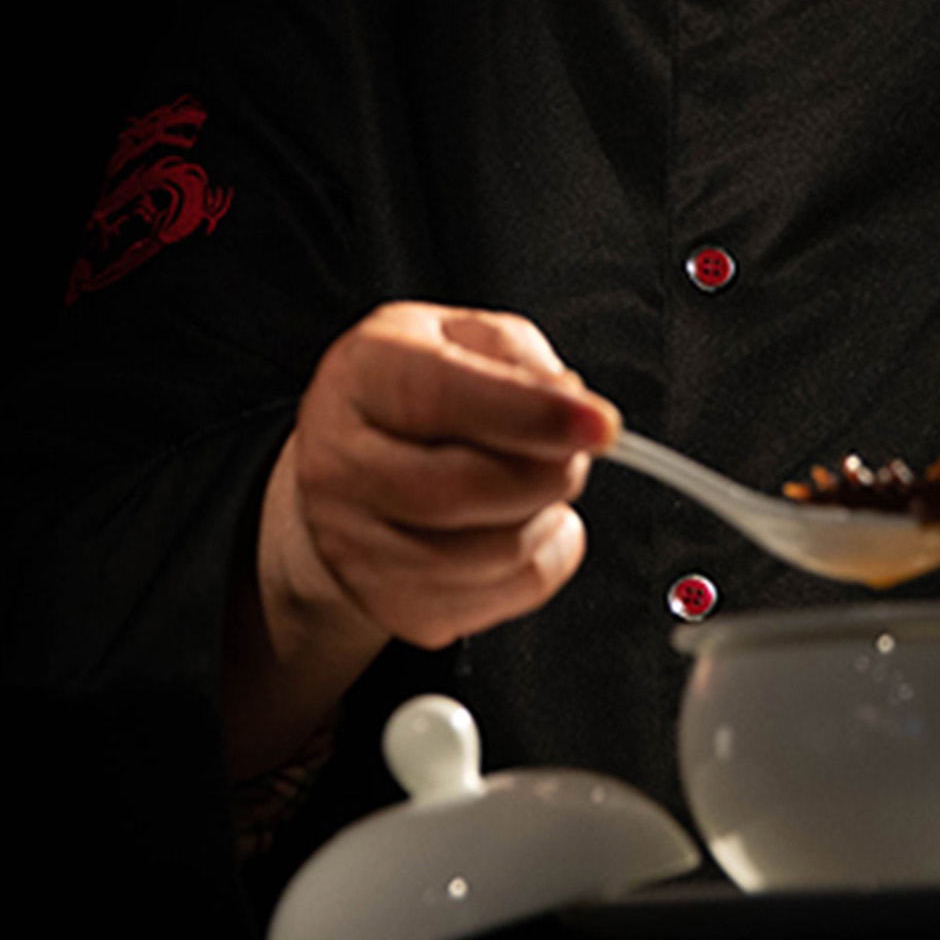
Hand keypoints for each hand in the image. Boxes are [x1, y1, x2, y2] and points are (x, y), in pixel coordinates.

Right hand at [224, 304, 617, 781]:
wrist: (353, 465)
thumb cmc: (420, 394)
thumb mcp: (467, 338)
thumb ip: (520, 358)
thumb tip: (571, 404)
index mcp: (361, 373)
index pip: (438, 396)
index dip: (530, 413)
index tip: (601, 426)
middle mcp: (338, 461)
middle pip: (460, 490)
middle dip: (547, 475)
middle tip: (574, 453)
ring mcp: (352, 542)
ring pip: (485, 555)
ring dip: (544, 519)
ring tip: (543, 485)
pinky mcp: (384, 599)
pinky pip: (492, 602)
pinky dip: (539, 564)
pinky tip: (528, 525)